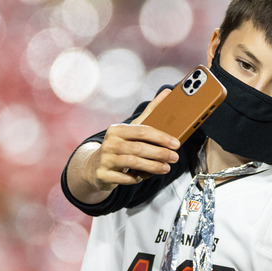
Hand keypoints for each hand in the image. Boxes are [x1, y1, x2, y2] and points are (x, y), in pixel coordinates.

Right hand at [67, 89, 180, 203]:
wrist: (95, 166)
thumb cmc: (121, 145)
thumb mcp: (133, 129)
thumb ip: (150, 112)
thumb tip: (168, 92)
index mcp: (117, 130)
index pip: (142, 131)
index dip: (161, 137)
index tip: (176, 144)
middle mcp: (109, 143)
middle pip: (139, 148)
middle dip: (160, 153)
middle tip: (175, 158)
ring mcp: (104, 159)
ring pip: (132, 163)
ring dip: (152, 166)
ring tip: (166, 168)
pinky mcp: (103, 175)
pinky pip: (124, 178)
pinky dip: (136, 178)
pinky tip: (144, 177)